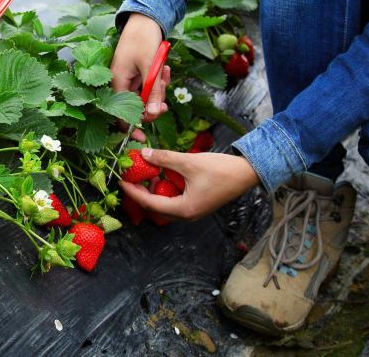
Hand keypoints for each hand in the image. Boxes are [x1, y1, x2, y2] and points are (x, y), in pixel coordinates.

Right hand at [110, 13, 170, 141]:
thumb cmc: (143, 38)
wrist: (146, 18)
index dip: (132, 127)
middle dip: (154, 103)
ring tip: (164, 72)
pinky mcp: (138, 75)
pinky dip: (159, 81)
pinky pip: (149, 86)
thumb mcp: (151, 66)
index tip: (145, 137)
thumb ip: (152, 91)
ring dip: (159, 89)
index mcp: (117, 83)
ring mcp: (129, 79)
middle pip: (137, 108)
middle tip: (165, 94)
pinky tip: (164, 69)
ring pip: (146, 98)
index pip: (120, 115)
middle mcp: (120, 83)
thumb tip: (153, 115)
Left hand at [119, 148, 259, 220]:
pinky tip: (162, 174)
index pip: (149, 203)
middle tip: (130, 177)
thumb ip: (164, 159)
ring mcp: (192, 211)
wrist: (248, 173)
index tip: (120, 182)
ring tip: (145, 173)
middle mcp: (186, 215)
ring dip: (153, 191)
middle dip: (141, 193)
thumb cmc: (221, 170)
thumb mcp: (188, 162)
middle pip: (155, 207)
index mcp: (183, 210)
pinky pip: (174, 200)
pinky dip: (165, 189)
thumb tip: (143, 154)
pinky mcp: (197, 204)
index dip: (133, 192)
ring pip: (165, 204)